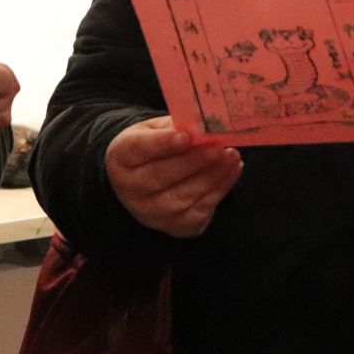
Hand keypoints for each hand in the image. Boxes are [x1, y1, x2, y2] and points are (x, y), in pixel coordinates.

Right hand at [105, 116, 241, 238]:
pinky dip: (220, 188)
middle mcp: (130, 189)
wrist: (150, 184)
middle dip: (193, 161)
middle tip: (217, 147)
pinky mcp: (175, 226)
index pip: (138, 150)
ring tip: (231, 155)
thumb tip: (202, 127)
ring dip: (212, 175)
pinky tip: (232, 169)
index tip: (185, 136)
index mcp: (121, 157)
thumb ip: (174, 127)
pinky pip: (200, 208)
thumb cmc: (155, 149)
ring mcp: (152, 212)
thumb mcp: (155, 130)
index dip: (162, 144)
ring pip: (184, 195)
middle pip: (161, 176)